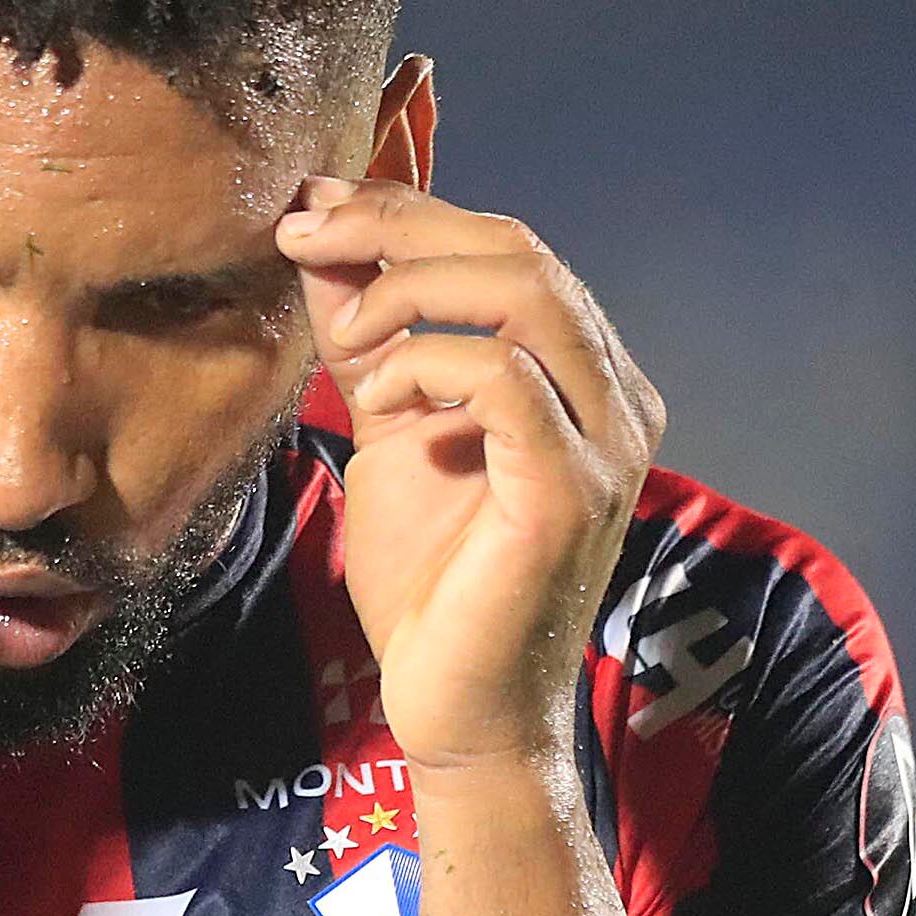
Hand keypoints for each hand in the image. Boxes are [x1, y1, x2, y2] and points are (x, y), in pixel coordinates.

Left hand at [277, 182, 663, 772]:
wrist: (456, 709)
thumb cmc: (430, 583)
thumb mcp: (388, 430)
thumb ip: (369, 338)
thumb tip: (323, 235)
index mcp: (583, 374)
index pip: (507, 248)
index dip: (406, 209)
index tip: (309, 205)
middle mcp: (615, 396)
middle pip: (519, 250)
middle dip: (396, 225)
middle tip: (300, 231)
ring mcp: (607, 442)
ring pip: (526, 292)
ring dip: (410, 288)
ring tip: (345, 336)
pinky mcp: (573, 491)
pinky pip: (506, 378)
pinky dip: (427, 367)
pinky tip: (376, 403)